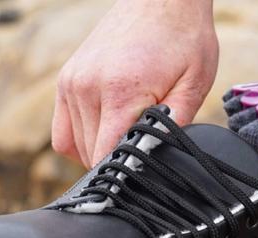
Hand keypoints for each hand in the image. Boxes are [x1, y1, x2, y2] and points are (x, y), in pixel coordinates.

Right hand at [52, 0, 217, 166]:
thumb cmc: (184, 38)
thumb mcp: (195, 83)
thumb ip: (175, 124)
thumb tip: (158, 158)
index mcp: (120, 91)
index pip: (106, 156)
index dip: (124, 175)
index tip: (142, 179)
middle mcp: (87, 87)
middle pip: (89, 155)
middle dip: (116, 165)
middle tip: (143, 158)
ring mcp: (71, 82)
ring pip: (73, 146)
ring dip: (98, 153)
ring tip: (129, 144)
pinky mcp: (66, 80)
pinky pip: (62, 130)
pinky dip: (80, 141)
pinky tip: (106, 138)